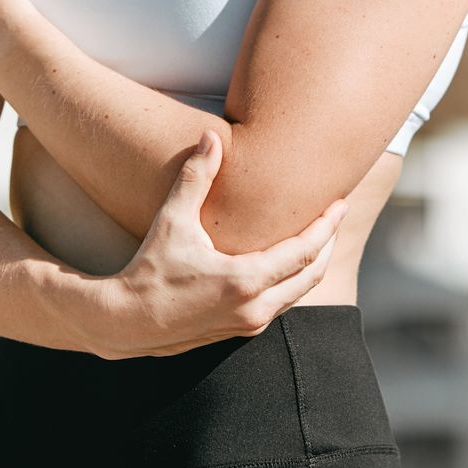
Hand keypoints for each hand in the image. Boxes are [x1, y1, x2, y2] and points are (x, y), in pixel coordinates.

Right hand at [81, 129, 348, 358]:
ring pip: (299, 293)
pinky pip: (282, 304)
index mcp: (245, 280)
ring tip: (319, 234)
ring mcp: (249, 325)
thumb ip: (195, 177)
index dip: (327, 225)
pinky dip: (294, 281)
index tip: (341, 202)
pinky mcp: (241, 332)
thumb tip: (210, 136)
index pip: (304, 251)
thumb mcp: (172, 221)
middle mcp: (254, 308)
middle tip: (337, 214)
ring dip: (312, 264)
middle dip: (328, 243)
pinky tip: (290, 262)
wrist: (126, 323)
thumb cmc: (148, 269)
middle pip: (312, 274)